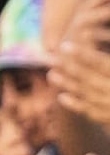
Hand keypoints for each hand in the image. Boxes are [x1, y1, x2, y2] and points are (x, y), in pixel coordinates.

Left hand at [53, 0, 109, 126]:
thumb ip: (108, 61)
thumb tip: (94, 35)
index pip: (100, 63)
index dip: (82, 54)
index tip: (65, 45)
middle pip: (88, 78)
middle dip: (67, 67)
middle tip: (49, 58)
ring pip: (85, 95)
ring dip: (66, 84)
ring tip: (51, 74)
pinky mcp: (109, 119)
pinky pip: (90, 112)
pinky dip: (75, 105)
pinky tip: (62, 97)